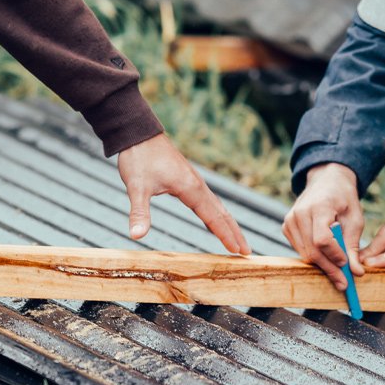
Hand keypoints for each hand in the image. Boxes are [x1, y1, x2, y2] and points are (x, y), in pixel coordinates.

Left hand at [117, 134, 251, 254]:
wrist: (138, 133)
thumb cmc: (139, 158)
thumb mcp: (136, 187)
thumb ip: (139, 212)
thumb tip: (136, 236)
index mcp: (190, 188)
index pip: (213, 217)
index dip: (226, 235)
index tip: (239, 251)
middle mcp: (197, 185)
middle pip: (222, 213)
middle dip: (235, 233)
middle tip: (247, 252)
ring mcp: (193, 181)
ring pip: (216, 206)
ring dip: (228, 224)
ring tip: (237, 240)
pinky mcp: (187, 179)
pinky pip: (207, 201)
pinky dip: (216, 214)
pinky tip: (214, 220)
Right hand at [281, 163, 363, 289]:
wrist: (327, 182)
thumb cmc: (344, 199)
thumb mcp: (355, 219)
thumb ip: (353, 246)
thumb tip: (356, 273)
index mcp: (319, 206)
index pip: (322, 239)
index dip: (334, 255)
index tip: (347, 265)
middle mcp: (300, 213)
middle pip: (312, 251)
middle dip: (329, 269)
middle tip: (344, 283)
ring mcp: (290, 220)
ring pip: (305, 254)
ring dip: (322, 265)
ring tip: (339, 272)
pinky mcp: (286, 227)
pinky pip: (300, 250)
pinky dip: (314, 257)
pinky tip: (326, 256)